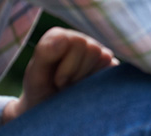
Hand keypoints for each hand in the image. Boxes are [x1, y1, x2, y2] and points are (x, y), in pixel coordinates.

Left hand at [3, 27, 117, 123]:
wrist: (51, 112)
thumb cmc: (41, 92)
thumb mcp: (35, 76)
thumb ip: (44, 53)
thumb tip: (63, 37)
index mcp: (62, 37)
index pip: (77, 41)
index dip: (68, 66)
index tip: (57, 81)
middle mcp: (82, 41)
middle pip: (92, 48)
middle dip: (77, 73)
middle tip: (65, 86)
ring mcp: (98, 53)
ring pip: (104, 57)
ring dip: (88, 79)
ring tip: (75, 87)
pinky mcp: (111, 67)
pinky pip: (115, 69)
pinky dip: (101, 84)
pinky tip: (88, 88)